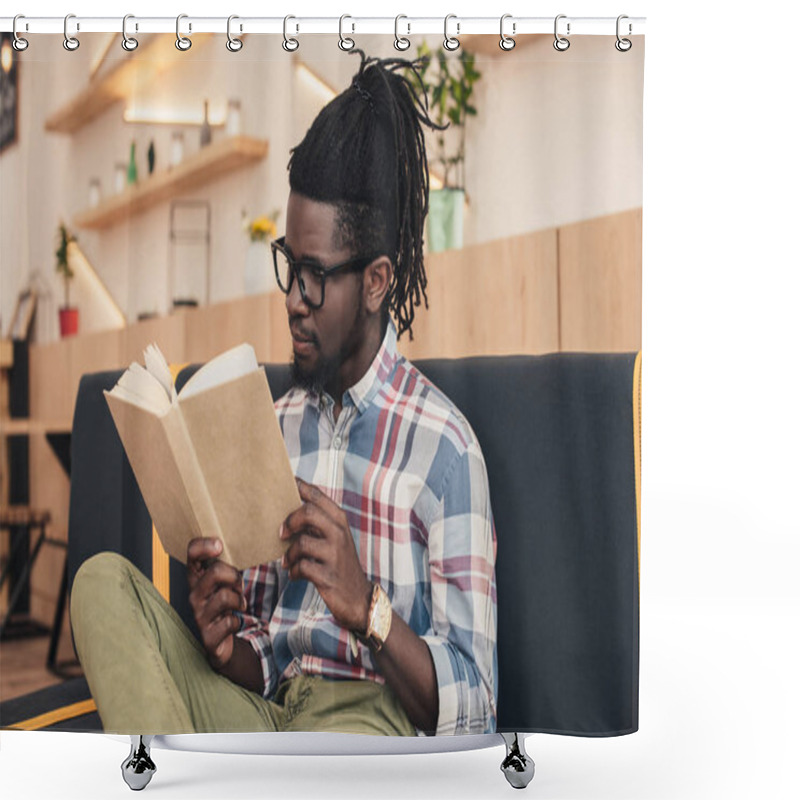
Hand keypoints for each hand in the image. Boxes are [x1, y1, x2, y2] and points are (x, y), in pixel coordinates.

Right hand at [187, 537, 245, 669]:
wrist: (221, 639)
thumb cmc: (224, 602)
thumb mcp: (223, 581)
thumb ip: (226, 564)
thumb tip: (239, 545)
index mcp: (196, 577)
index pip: (191, 553)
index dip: (204, 545)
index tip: (219, 545)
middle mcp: (194, 594)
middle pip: (214, 572)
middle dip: (234, 576)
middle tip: (238, 585)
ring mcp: (199, 615)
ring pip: (225, 597)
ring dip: (239, 600)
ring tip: (239, 604)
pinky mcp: (208, 636)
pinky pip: (230, 622)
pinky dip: (237, 622)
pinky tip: (232, 623)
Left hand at [281, 478, 372, 632]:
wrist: (358, 597)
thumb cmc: (338, 564)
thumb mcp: (333, 538)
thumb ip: (316, 522)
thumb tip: (285, 508)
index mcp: (339, 519)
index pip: (316, 494)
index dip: (297, 486)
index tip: (282, 485)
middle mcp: (339, 533)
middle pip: (308, 512)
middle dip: (289, 522)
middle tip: (281, 534)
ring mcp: (335, 554)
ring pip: (301, 542)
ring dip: (289, 554)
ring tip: (288, 561)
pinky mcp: (328, 575)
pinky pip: (301, 567)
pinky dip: (293, 571)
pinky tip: (295, 574)